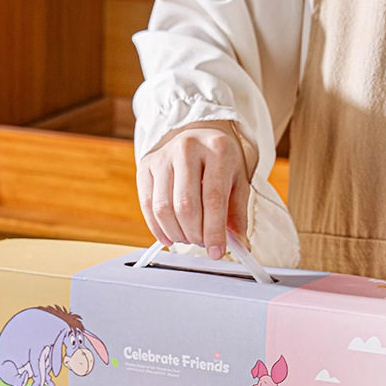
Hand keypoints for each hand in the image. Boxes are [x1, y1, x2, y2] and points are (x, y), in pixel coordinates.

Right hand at [136, 123, 249, 259]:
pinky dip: (157, 228)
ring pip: (163, 208)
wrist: (197, 133)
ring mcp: (163, 156)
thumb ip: (238, 213)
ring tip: (188, 238)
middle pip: (185, 206)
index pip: (213, 199)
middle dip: (194, 234)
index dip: (214, 231)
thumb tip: (239, 246)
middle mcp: (187, 149)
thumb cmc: (220, 160)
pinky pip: (147, 204)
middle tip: (202, 243)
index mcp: (217, 149)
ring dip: (176, 233)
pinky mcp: (146, 165)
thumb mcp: (238, 180)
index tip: (216, 252)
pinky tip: (170, 236)